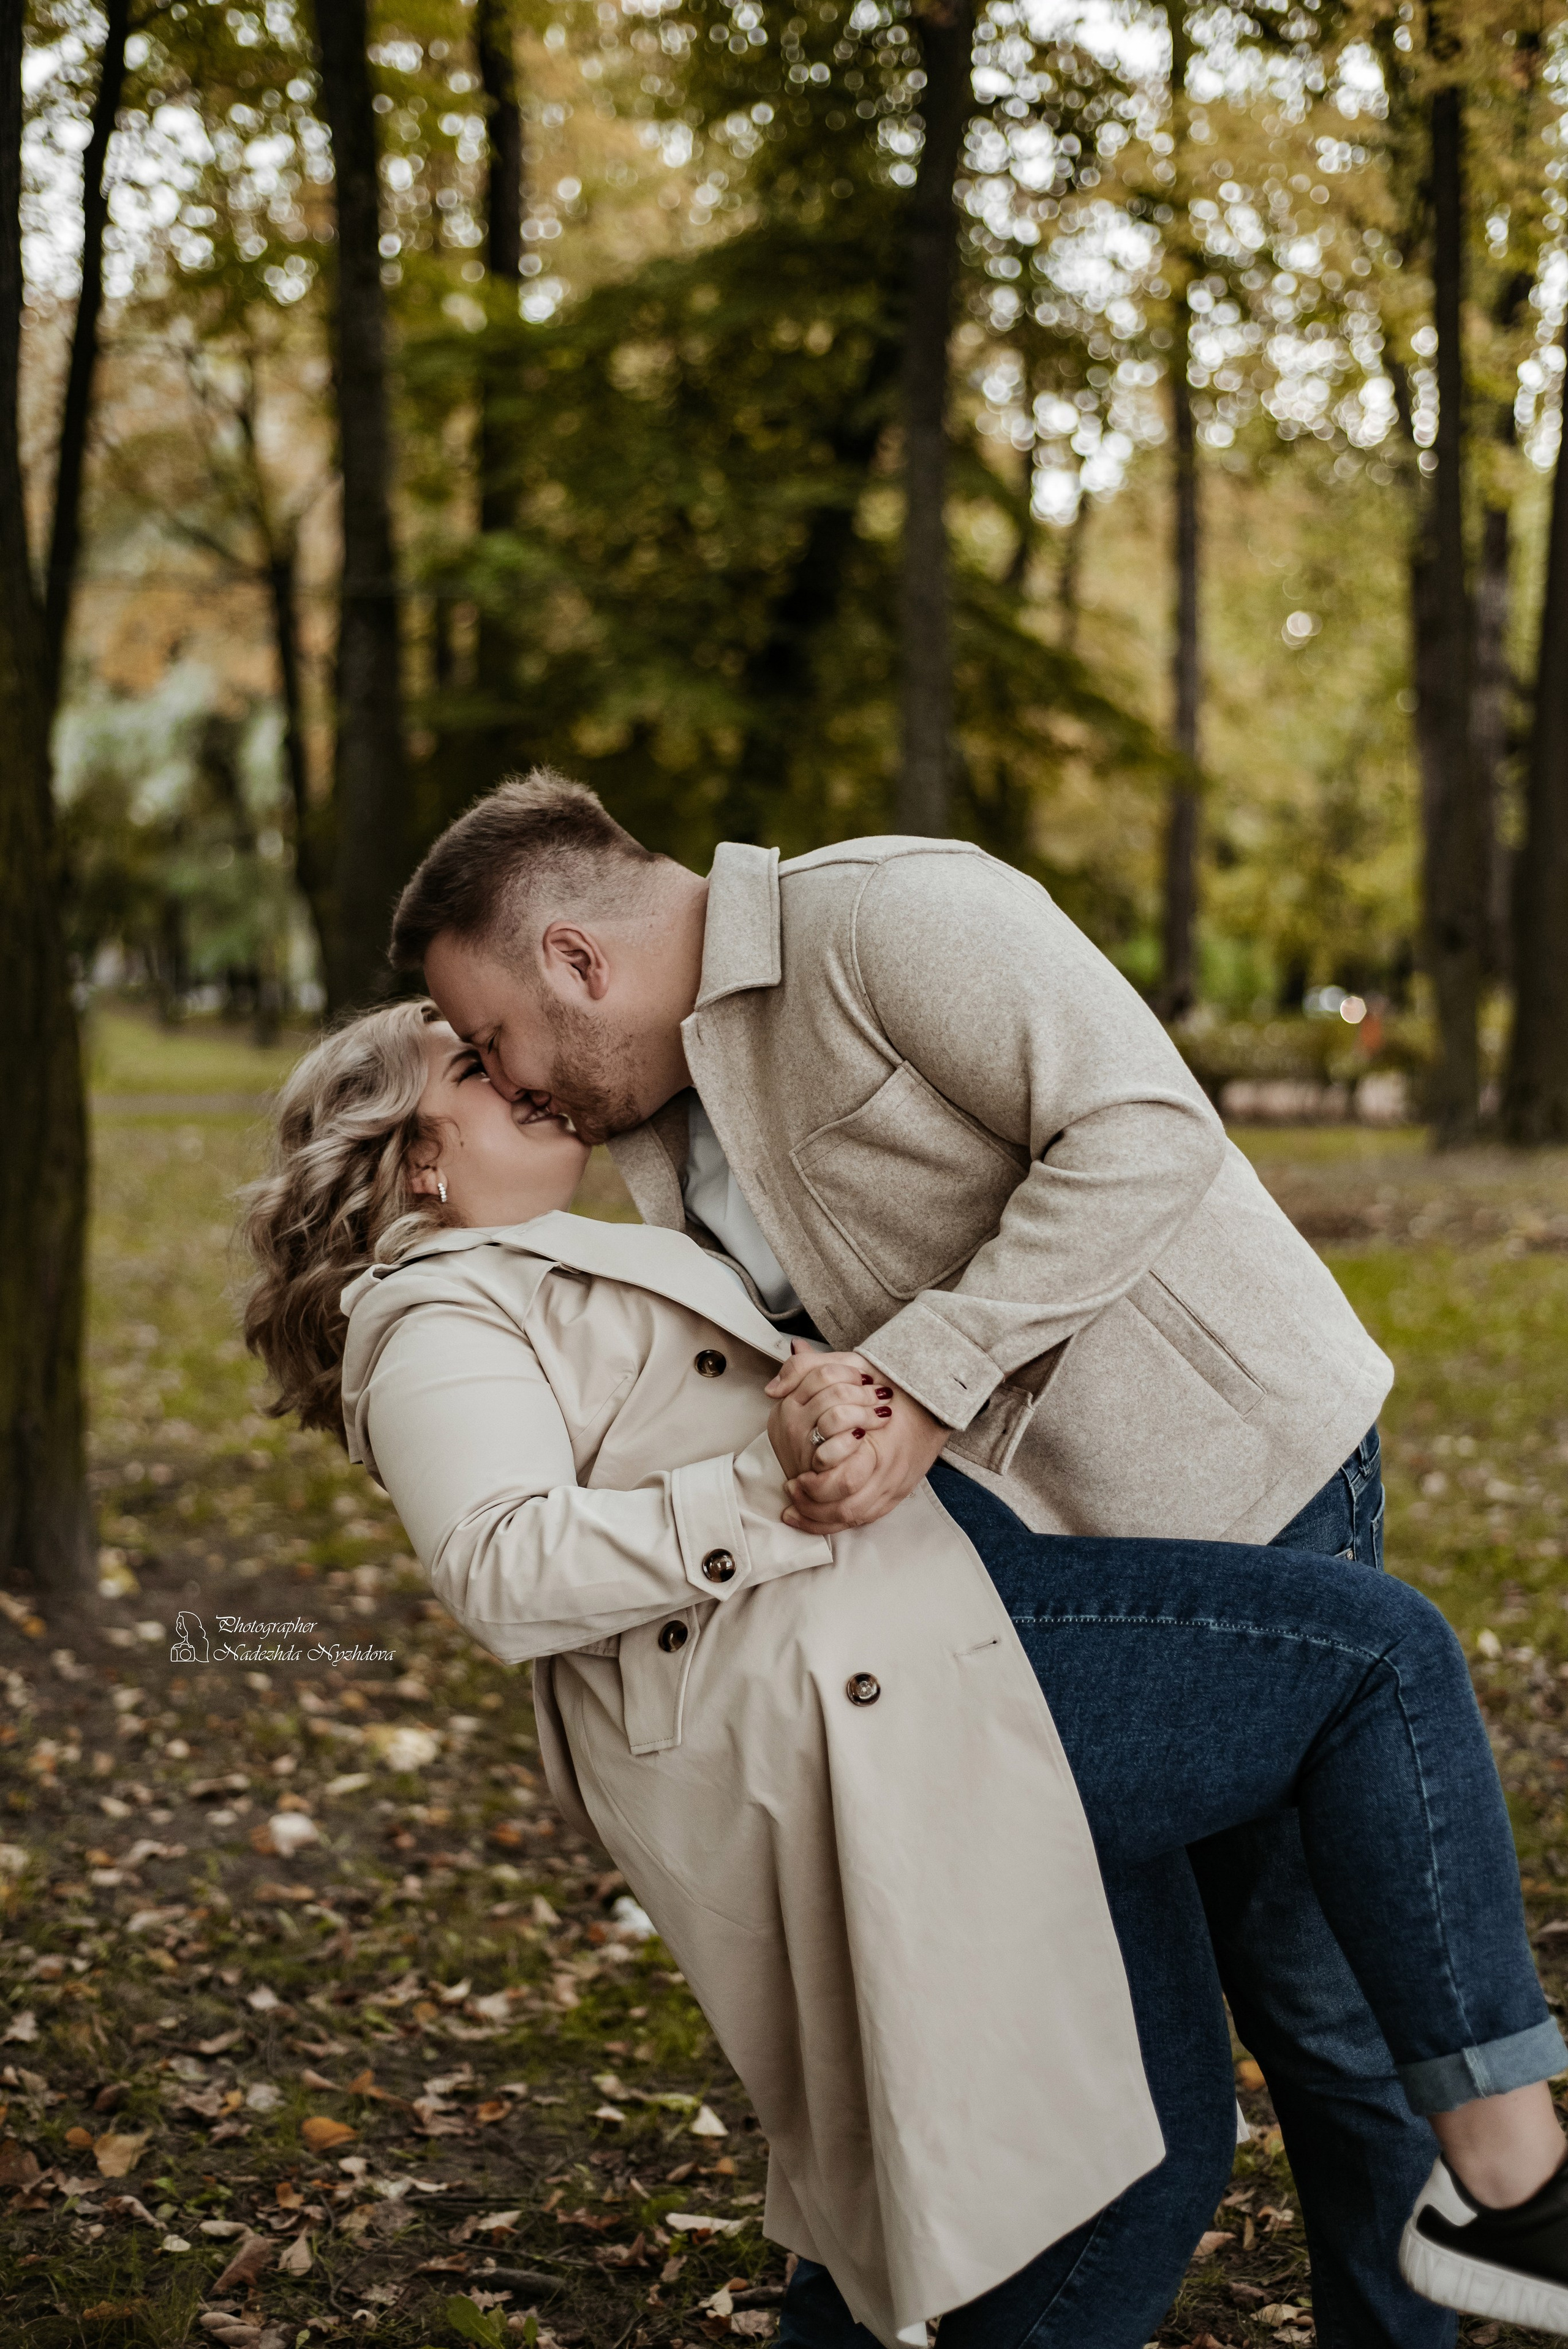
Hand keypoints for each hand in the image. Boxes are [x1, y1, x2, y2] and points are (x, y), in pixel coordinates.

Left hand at [765, 1344, 950, 1533]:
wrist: (932, 1400)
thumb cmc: (888, 1383)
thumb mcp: (847, 1367)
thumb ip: (806, 1371)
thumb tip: (773, 1389)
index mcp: (880, 1444)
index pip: (845, 1480)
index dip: (816, 1485)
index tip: (794, 1477)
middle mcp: (889, 1472)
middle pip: (846, 1508)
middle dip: (812, 1505)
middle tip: (791, 1489)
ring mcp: (893, 1487)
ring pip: (852, 1518)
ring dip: (819, 1517)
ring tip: (795, 1506)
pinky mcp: (893, 1495)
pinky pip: (862, 1520)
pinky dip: (833, 1522)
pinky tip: (812, 1518)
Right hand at [766, 1345, 881, 1482]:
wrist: (804, 1482)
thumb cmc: (811, 1434)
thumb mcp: (806, 1399)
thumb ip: (805, 1370)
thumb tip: (798, 1343)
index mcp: (789, 1399)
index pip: (820, 1373)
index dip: (849, 1373)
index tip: (865, 1379)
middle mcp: (790, 1419)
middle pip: (835, 1392)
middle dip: (864, 1393)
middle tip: (883, 1396)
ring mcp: (800, 1442)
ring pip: (839, 1416)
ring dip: (868, 1414)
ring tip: (883, 1415)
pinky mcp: (813, 1466)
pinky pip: (836, 1447)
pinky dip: (854, 1440)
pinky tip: (866, 1436)